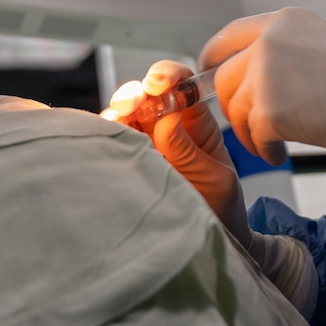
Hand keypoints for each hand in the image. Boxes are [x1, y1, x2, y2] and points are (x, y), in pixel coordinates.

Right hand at [101, 61, 249, 245]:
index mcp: (196, 125)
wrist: (209, 249)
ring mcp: (145, 146)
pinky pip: (111, 143)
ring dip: (116, 114)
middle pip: (145, 97)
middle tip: (130, 103)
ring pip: (123, 117)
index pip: (182, 86)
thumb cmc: (220, 210)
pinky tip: (106, 137)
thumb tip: (166, 119)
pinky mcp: (127, 164)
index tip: (156, 82)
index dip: (168, 76)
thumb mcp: (214, 180)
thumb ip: (189, 151)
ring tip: (116, 121)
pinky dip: (104, 136)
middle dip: (134, 93)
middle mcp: (167, 129)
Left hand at [200, 7, 325, 175]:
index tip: (215, 84)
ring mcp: (265, 75)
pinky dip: (264, 149)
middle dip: (234, 107)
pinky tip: (284, 152)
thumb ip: (292, 54)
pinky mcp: (271, 112)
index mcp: (284, 21)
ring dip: (251, 132)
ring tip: (277, 144)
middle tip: (256, 126)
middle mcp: (268, 41)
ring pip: (234, 110)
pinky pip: (252, 136)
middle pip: (223, 79)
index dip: (215, 64)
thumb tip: (269, 78)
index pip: (227, 37)